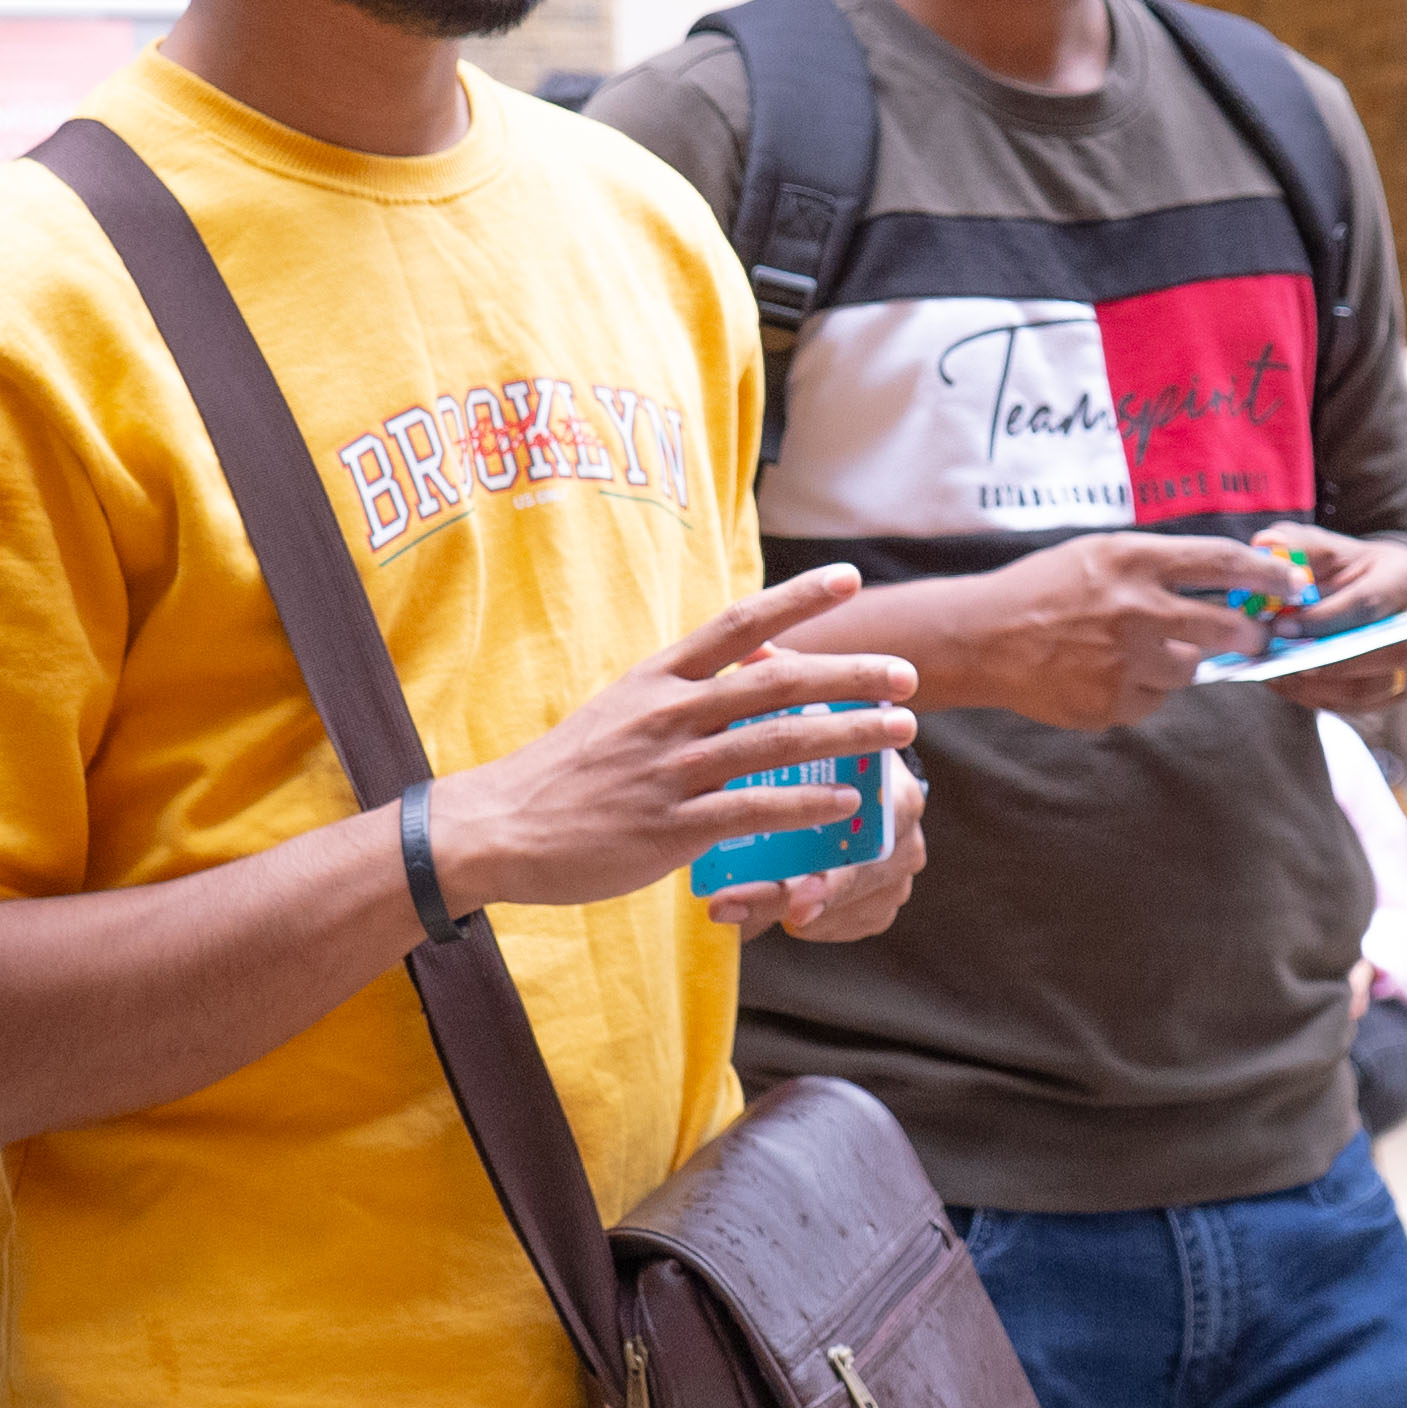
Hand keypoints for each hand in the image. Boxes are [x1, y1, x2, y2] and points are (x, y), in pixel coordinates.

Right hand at [434, 567, 920, 911]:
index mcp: (657, 679)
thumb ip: (686, 688)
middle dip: (848, 674)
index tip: (850, 579)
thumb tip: (754, 662)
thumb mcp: (622, 710)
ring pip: (775, 742)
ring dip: (846, 735)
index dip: (796, 598)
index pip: (737, 624)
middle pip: (775, 681)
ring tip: (900, 731)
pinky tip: (845, 802)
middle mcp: (668, 715)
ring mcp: (670, 770)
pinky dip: (803, 803)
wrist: (500, 828)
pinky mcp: (669, 827)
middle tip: (906, 672)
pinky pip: (750, 809)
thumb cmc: (568, 772)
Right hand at [954, 532, 1274, 728]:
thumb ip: (1158, 565)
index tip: (1293, 583)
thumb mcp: (1099, 553)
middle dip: (1248, 633)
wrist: (983, 637)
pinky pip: (1153, 699)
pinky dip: (1142, 688)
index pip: (1222, 562)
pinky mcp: (1113, 703)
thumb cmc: (1044, 588)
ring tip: (1136, 650)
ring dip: (1179, 661)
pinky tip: (1105, 672)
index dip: (1267, 573)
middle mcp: (1135, 609)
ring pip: (1189, 669)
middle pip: (1225, 626)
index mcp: (1133, 560)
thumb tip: (1226, 578)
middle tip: (1252, 634)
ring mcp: (1125, 661)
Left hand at [1256, 524, 1406, 714]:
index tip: (1280, 628)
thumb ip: (1301, 548)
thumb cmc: (1359, 569)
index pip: (1367, 605)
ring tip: (1275, 677)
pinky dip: (1322, 699)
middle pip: (1380, 654)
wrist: (1394, 592)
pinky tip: (1289, 687)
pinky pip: (1362, 705)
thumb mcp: (1335, 549)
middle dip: (1323, 663)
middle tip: (1276, 663)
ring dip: (1316, 688)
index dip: (1322, 621)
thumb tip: (1265, 546)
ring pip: (1370, 689)